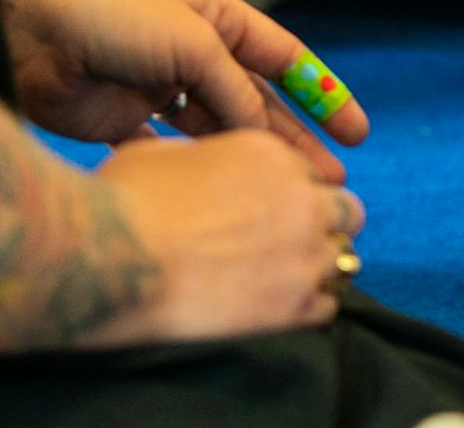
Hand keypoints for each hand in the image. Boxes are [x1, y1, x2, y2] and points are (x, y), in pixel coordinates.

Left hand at [0, 0, 368, 180]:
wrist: (31, 27)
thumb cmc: (115, 14)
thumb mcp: (194, 43)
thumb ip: (233, 90)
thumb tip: (257, 137)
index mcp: (218, 17)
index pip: (284, 59)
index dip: (323, 94)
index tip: (355, 130)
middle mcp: (192, 52)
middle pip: (256, 103)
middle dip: (294, 139)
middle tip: (328, 177)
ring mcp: (157, 87)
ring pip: (216, 132)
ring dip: (249, 159)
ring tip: (281, 191)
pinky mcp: (121, 121)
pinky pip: (169, 151)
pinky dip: (193, 170)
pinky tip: (218, 193)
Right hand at [94, 131, 363, 344]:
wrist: (119, 263)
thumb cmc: (124, 204)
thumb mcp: (162, 155)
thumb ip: (201, 159)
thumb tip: (200, 170)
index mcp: (271, 155)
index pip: (305, 173)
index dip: (288, 194)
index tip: (269, 214)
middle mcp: (301, 198)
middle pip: (344, 210)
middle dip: (323, 224)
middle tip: (291, 244)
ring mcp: (304, 252)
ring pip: (343, 257)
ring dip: (319, 266)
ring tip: (287, 280)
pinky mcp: (295, 303)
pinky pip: (328, 305)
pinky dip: (310, 306)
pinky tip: (281, 309)